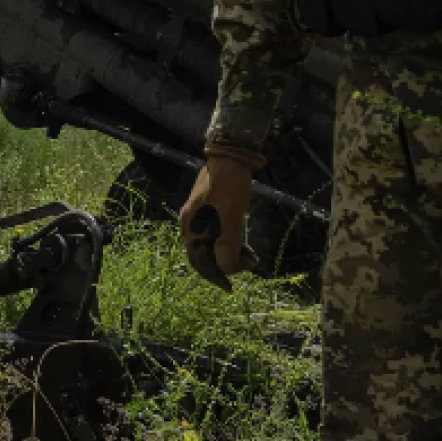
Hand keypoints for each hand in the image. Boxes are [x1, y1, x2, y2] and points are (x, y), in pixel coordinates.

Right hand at [179, 145, 263, 290]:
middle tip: (249, 264)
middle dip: (227, 264)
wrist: (231, 154)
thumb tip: (227, 268)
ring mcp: (199, 217)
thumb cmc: (230, 184)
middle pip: (205, 255)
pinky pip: (217, 234)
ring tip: (251, 256)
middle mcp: (190, 224)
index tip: (231, 286)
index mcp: (190, 225)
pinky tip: (246, 245)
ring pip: (213, 245)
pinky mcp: (209, 211)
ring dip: (231, 254)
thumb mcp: (232, 214)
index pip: (199, 261)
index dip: (216, 275)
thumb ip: (229, 242)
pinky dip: (230, 242)